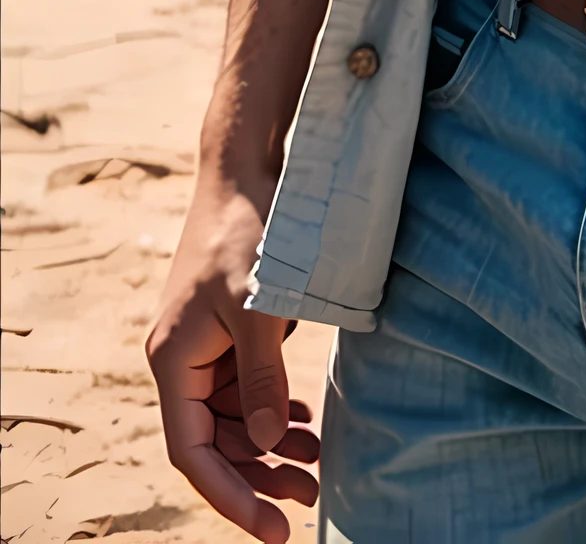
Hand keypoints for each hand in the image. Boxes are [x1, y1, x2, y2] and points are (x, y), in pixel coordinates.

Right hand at [147, 179, 319, 539]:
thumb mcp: (257, 307)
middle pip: (215, 441)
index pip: (192, 452)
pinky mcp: (228, 331)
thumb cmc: (248, 232)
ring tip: (316, 463)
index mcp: (174, 361)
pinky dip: (273, 408)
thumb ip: (262, 377)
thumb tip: (267, 444)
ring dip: (270, 444)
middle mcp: (182, 361)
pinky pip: (245, 388)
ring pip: (234, 418)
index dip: (229, 494)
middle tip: (309, 496)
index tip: (270, 526)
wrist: (249, 171)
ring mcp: (205, 347)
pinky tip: (302, 419)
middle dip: (258, 474)